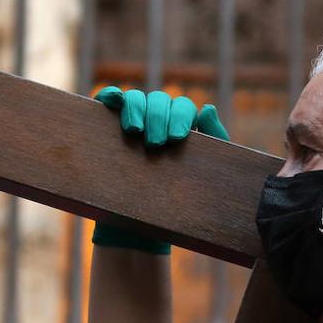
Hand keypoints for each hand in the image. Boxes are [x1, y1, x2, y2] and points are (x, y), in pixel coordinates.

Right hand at [91, 87, 229, 253]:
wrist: (142, 227)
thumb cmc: (179, 199)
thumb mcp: (201, 173)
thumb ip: (214, 140)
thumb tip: (209, 108)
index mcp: (180, 126)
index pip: (182, 107)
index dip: (180, 116)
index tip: (176, 138)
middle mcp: (156, 119)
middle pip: (159, 100)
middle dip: (159, 117)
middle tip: (156, 144)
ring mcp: (132, 121)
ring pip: (135, 98)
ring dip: (136, 107)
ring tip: (135, 131)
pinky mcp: (108, 128)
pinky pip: (109, 102)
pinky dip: (110, 95)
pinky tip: (111, 101)